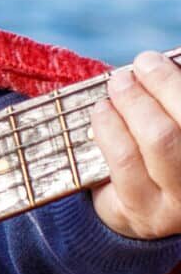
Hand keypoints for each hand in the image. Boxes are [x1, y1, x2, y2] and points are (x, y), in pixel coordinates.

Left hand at [90, 50, 180, 240]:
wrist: (146, 210)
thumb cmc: (166, 151)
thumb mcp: (171, 123)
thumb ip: (168, 100)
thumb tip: (152, 62)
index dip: (171, 82)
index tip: (149, 59)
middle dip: (155, 87)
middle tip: (131, 70)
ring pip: (159, 139)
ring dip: (132, 104)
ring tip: (117, 86)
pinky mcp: (147, 214)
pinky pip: (126, 161)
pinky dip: (109, 128)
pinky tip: (101, 111)